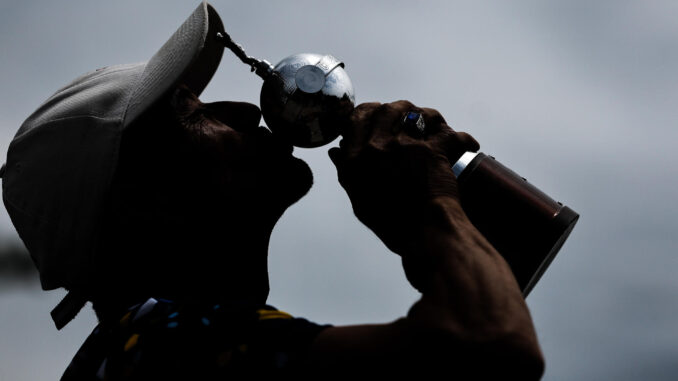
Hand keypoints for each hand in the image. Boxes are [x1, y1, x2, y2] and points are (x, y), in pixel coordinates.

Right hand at [328, 101, 478, 255]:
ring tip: (436, 127)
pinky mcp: (432, 150)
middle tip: (409, 118)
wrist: (422, 235)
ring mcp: (405, 146)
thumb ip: (347, 171)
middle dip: (399, 110)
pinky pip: (446, 131)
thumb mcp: (359, 200)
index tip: (377, 112)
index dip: (369, 111)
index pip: (357, 118)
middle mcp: (377, 147)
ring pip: (415, 113)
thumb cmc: (391, 223)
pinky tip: (467, 144)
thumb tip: (337, 152)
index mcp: (355, 159)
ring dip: (428, 118)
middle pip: (387, 110)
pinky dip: (461, 138)